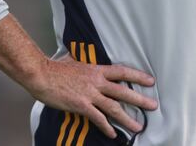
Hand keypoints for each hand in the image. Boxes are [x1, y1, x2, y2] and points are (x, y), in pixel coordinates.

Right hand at [29, 56, 157, 138]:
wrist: (42, 75)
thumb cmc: (56, 67)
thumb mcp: (75, 61)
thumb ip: (85, 63)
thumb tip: (87, 61)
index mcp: (97, 70)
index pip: (122, 72)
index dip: (137, 76)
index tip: (150, 81)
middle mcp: (97, 82)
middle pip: (123, 91)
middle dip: (140, 100)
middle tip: (153, 106)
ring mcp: (90, 94)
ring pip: (114, 108)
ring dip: (127, 119)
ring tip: (137, 126)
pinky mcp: (82, 105)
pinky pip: (98, 118)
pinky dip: (106, 127)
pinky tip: (113, 134)